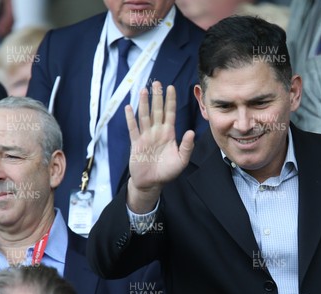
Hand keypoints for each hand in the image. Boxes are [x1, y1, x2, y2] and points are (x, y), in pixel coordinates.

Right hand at [125, 82, 194, 212]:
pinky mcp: (136, 143)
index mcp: (169, 134)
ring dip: (144, 103)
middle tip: (157, 82)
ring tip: (144, 90)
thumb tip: (191, 132)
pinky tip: (129, 107)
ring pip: (144, 116)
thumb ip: (186, 146)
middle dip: (157, 97)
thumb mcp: (181, 160)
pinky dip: (130, 118)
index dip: (170, 101)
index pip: (170, 113)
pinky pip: (133, 128)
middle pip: (157, 111)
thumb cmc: (167, 172)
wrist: (151, 183)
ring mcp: (145, 136)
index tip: (171, 87)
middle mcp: (157, 132)